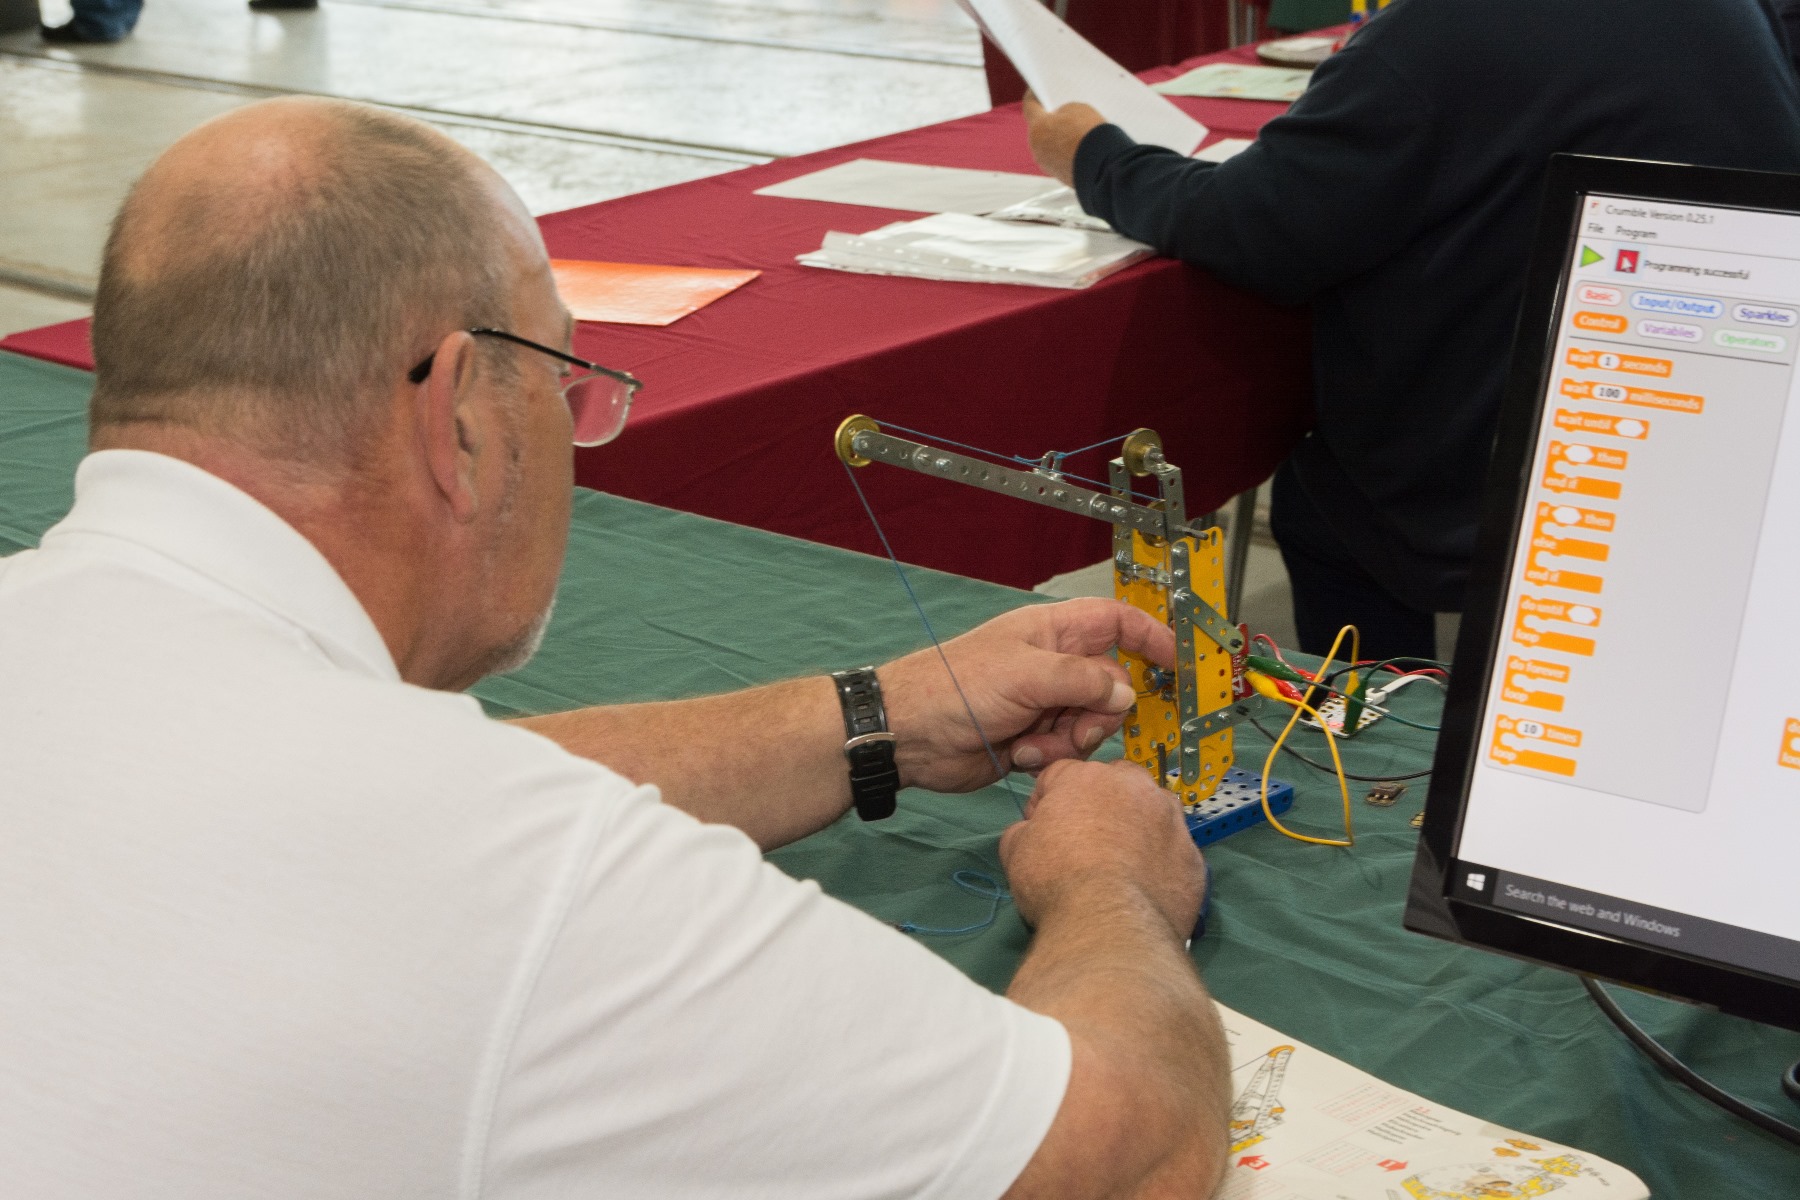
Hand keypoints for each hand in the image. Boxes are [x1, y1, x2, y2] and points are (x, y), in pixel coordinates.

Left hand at [879, 597, 1174, 793]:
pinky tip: (1020, 756)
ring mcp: (1046, 703)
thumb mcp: (1026, 675)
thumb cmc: (957, 688)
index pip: (1118, 622)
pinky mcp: (1036, 739)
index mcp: (1054, 632)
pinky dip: (1052, 757)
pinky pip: (1070, 750)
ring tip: (1033, 744)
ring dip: (1071, 740)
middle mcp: (1055, 665)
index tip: (1179, 664)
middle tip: (1074, 725)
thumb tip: (1127, 696)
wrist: (909, 736)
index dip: (1152, 636)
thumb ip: (1084, 681)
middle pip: (1113, 686)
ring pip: (1094, 723)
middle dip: (1100, 712)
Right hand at [1001, 759, 1206, 937]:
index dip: (1046, 802)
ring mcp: (1172, 821)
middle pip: (1114, 784)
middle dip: (1099, 805)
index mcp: (1087, 777)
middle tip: (1084, 844)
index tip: (1042, 829)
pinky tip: (1143, 890)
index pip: (1060, 775)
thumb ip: (1023, 829)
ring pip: (1152, 813)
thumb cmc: (1056, 881)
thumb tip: (1031, 831)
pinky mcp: (1193, 857)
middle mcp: (1136, 788)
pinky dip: (1160, 864)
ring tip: (1119, 867)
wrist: (1110, 927)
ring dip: (1137, 829)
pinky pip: (1172, 853)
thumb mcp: (1015, 850)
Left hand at [1023, 92, 1106, 187]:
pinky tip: (1080, 146)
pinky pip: (1060, 159)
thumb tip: (1062, 121)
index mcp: (1037, 128)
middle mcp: (1037, 149)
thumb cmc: (1090, 134)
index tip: (1037, 90)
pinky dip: (1067, 152)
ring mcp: (1047, 165)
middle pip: (1040, 128)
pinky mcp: (1060, 176)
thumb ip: (1064, 111)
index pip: (1030, 106)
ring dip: (1058, 137)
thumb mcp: (1077, 110)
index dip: (1034, 95)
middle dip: (1049, 119)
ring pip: (1049, 146)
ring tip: (1074, 129)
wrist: (1105, 166)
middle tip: (1060, 110)